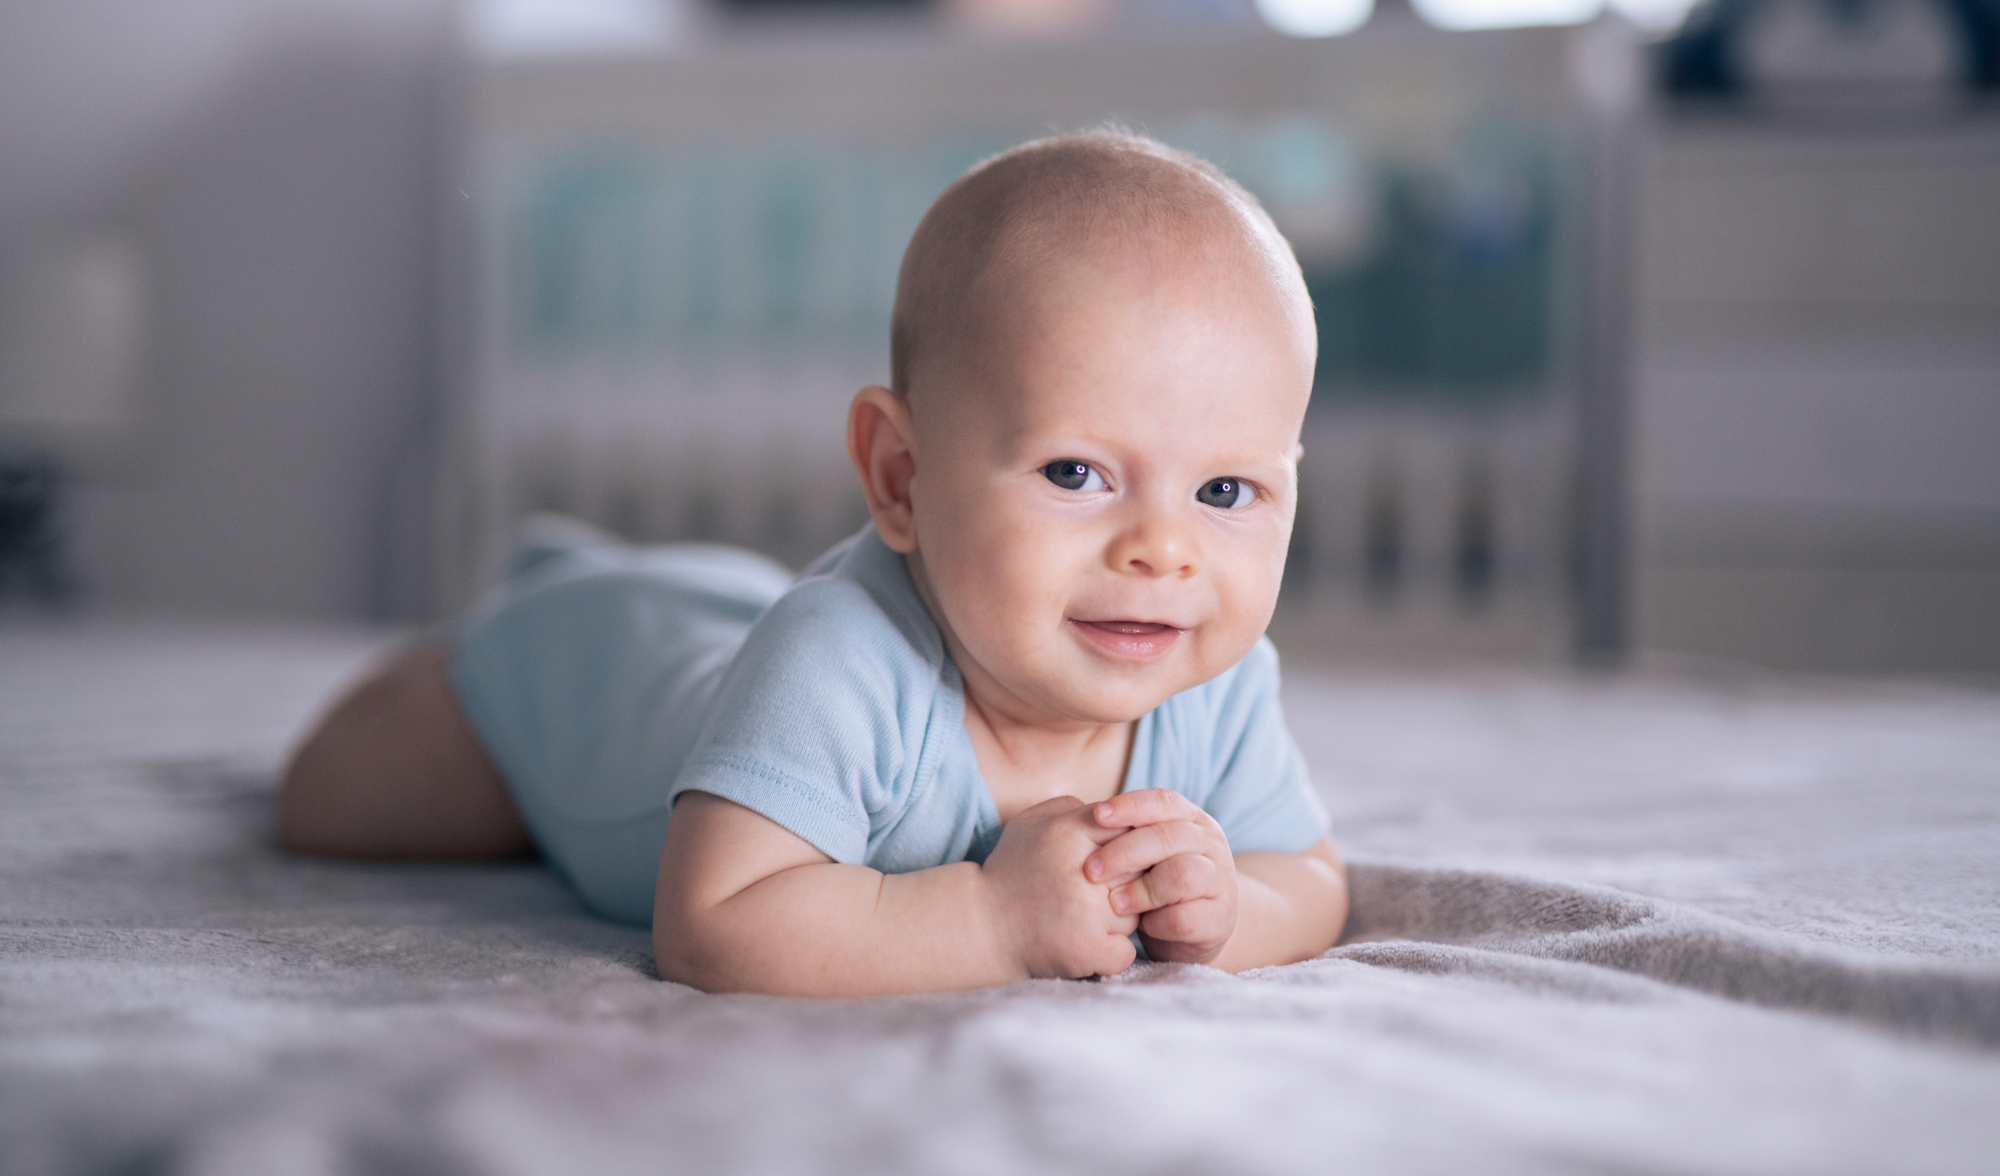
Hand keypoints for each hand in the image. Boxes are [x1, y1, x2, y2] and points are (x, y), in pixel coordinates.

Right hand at [981, 796, 1138, 979]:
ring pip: (1136, 912)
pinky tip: (1087, 945)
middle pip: (1140, 871)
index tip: (1108, 865)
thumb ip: (1069, 807)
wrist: (980, 925)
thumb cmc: (1009, 872)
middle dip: (1124, 883)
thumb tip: (1111, 811)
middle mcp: (1084, 870)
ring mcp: (1090, 913)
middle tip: (1095, 894)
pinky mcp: (1090, 949)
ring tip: (1082, 920)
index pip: (1130, 829)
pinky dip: (1112, 952)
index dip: (1123, 850)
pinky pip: (1126, 951)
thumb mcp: (1028, 824)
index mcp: (1071, 833)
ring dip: (1118, 919)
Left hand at [1083, 790, 1237, 965]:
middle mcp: (1210, 844)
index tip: (1096, 816)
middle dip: (1125, 852)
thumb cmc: (1157, 883)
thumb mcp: (1144, 854)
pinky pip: (1186, 917)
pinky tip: (1142, 927)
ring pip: (1182, 875)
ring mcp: (1220, 881)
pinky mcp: (1220, 919)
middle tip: (1090, 871)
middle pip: (1169, 837)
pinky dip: (1158, 922)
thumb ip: (1125, 834)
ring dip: (1142, 889)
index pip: (1163, 802)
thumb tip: (1076, 814)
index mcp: (1191, 820)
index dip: (1130, 806)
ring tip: (1114, 904)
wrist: (1195, 929)